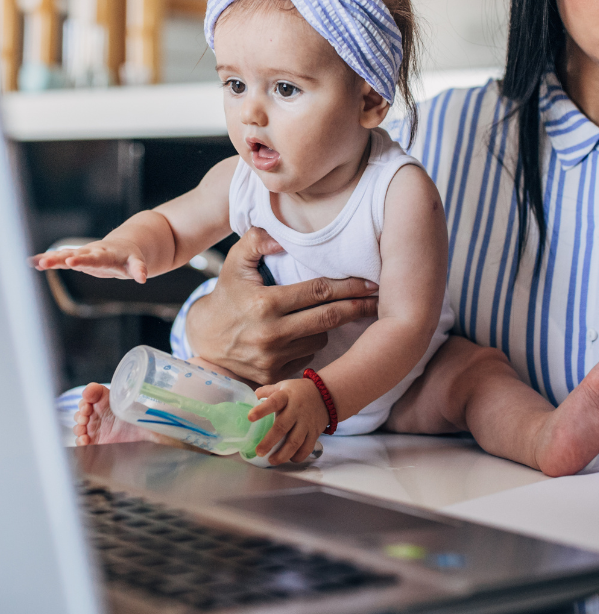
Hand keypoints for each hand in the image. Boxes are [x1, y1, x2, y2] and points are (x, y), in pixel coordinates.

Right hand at [31, 239, 148, 282]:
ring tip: (36, 263)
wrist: (123, 246)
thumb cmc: (129, 257)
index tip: (71, 261)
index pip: (95, 257)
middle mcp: (91, 252)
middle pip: (76, 255)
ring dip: (51, 259)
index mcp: (106, 254)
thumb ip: (139, 269)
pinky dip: (47, 259)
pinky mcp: (76, 258)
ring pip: (65, 255)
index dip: (83, 259)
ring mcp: (82, 254)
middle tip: (48, 261)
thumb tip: (143, 278)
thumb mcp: (136, 263)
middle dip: (62, 258)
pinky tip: (32, 262)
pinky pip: (60, 259)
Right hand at [184, 226, 378, 384]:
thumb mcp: (234, 264)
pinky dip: (311, 345)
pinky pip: (309, 357)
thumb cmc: (226, 297)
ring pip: (321, 339)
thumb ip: (255, 242)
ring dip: (328, 326)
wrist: (203, 343)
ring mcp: (273, 358)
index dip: (348, 287)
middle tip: (379, 300)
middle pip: (329, 318)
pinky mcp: (275, 376)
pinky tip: (304, 336)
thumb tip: (280, 236)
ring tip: (324, 315)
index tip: (371, 282)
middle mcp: (271, 334)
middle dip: (358, 308)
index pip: (318, 292)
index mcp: (265, 304)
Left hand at [249, 378, 327, 464]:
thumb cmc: (300, 391)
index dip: (262, 410)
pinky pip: (307, 447)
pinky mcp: (315, 432)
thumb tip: (254, 396)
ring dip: (283, 454)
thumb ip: (268, 391)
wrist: (326, 394)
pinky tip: (290, 459)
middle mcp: (297, 410)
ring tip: (272, 461)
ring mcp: (307, 422)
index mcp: (287, 397)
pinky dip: (298, 456)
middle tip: (259, 452)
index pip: (274, 402)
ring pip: (295, 441)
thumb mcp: (284, 386)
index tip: (250, 417)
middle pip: (282, 427)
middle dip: (269, 441)